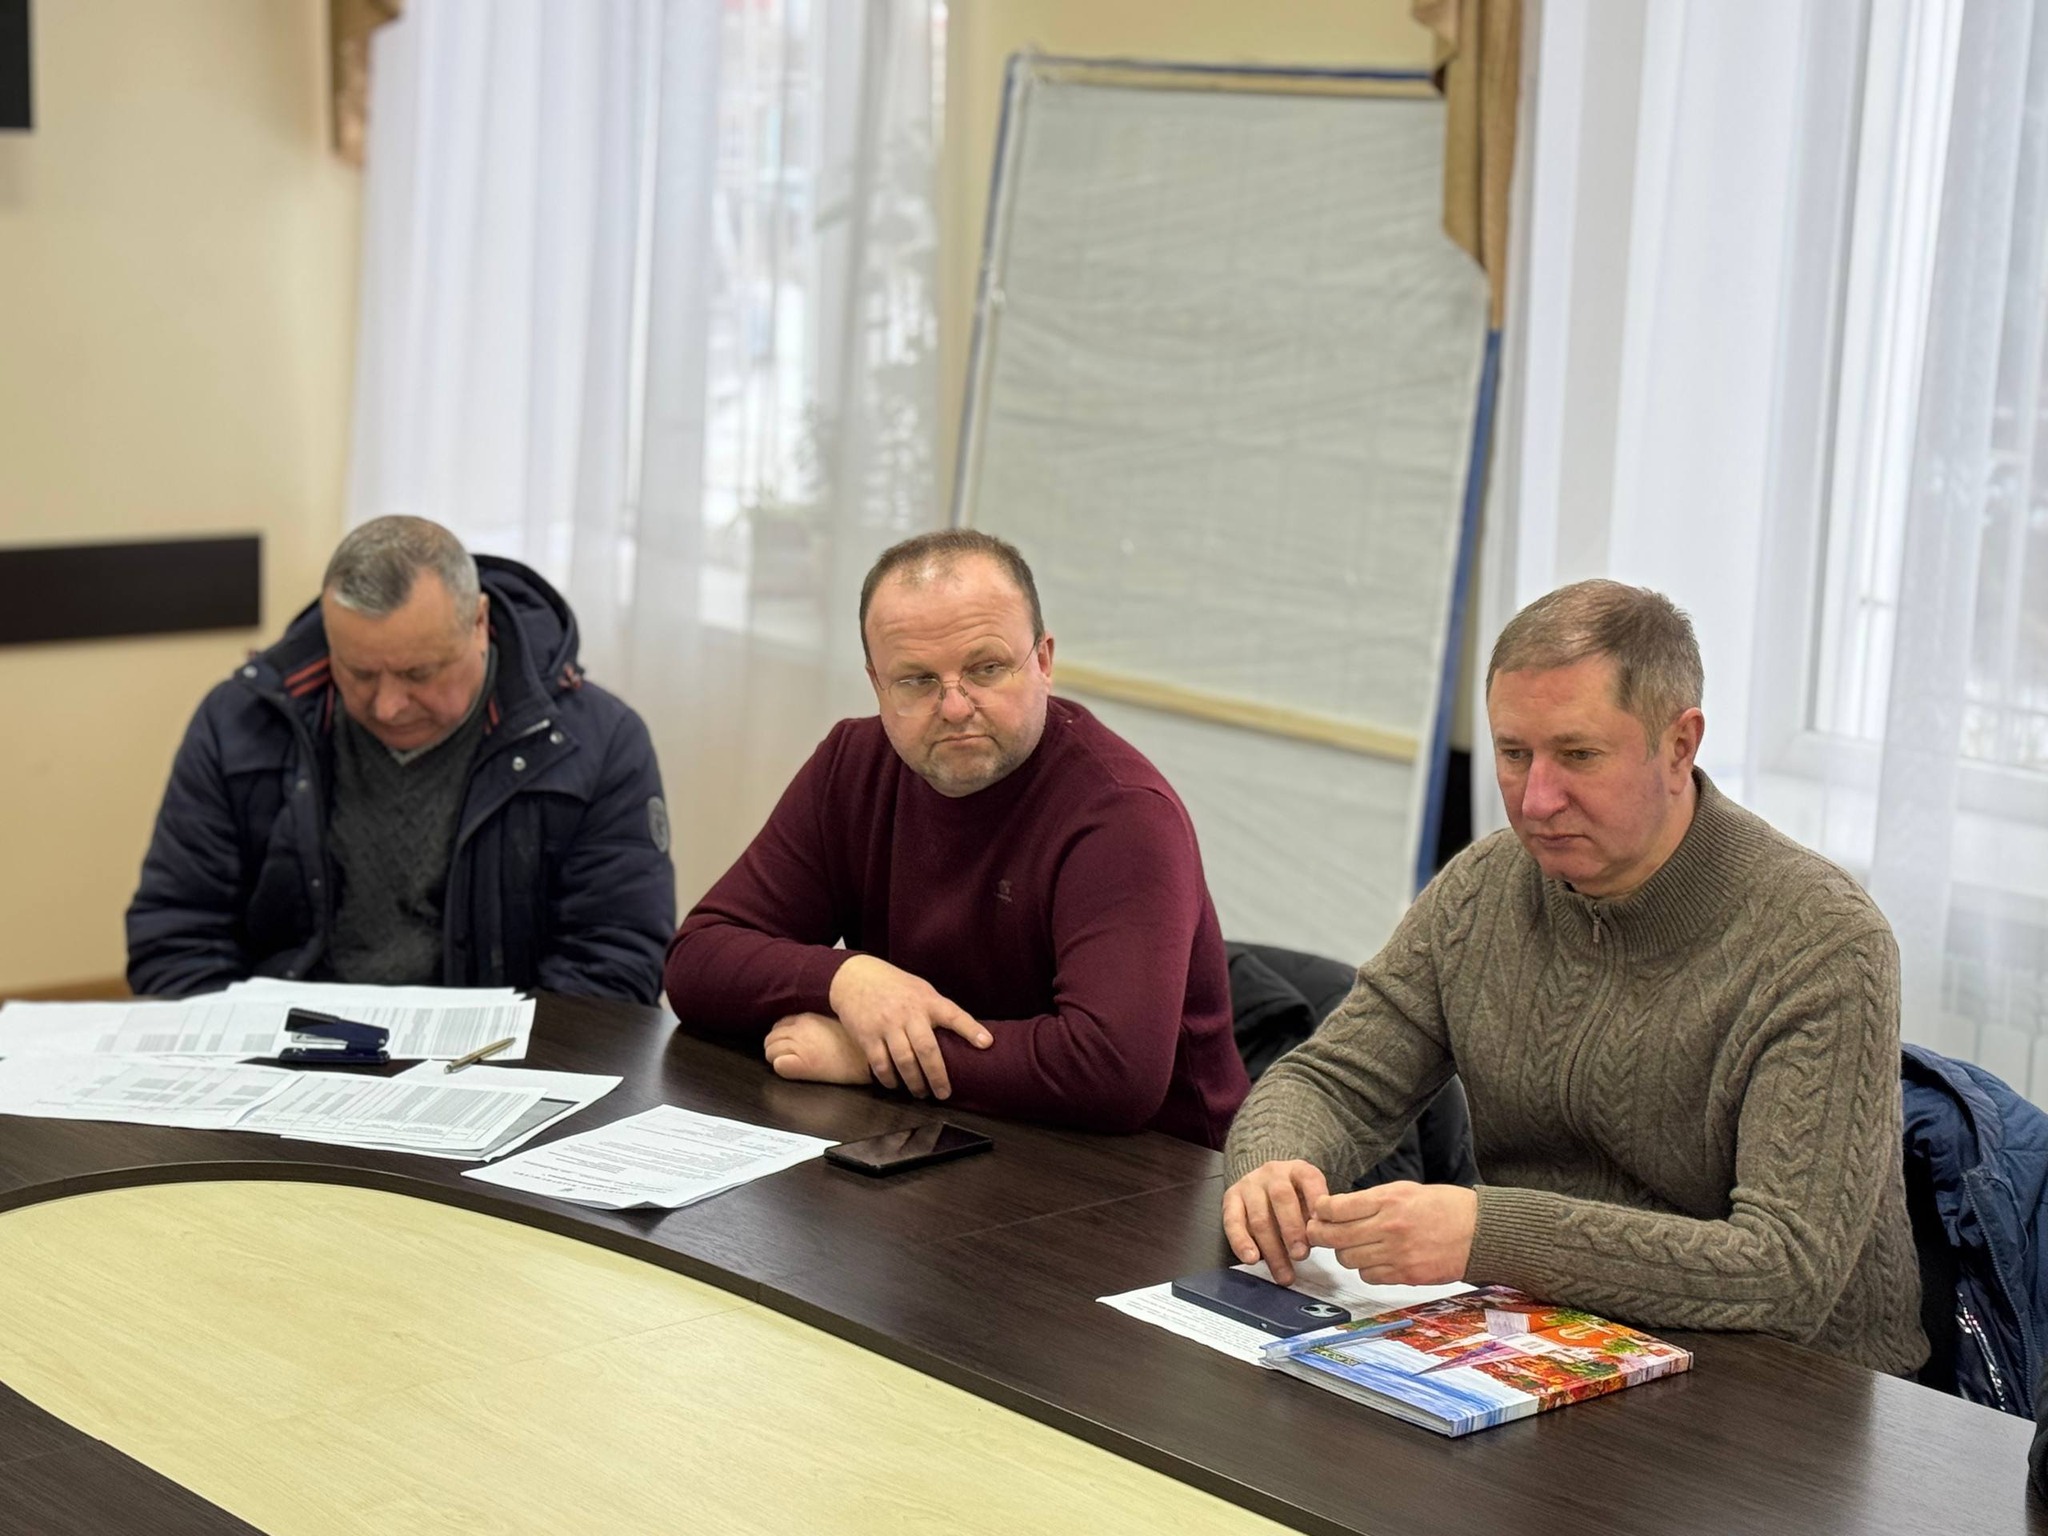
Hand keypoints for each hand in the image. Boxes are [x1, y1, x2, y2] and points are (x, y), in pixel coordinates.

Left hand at [764, 1013, 868, 1085]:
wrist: (869, 1058)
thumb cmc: (857, 1043)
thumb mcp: (834, 1023)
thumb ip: (815, 1025)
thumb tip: (803, 1033)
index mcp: (807, 1018)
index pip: (779, 1025)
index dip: (782, 1037)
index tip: (790, 1046)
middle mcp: (799, 1029)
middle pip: (770, 1039)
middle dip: (775, 1049)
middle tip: (788, 1059)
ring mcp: (800, 1046)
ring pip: (770, 1052)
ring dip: (777, 1059)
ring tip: (792, 1066)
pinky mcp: (803, 1064)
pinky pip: (778, 1065)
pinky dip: (782, 1069)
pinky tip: (795, 1071)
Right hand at [827, 954, 991, 1099]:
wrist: (855, 977)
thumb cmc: (895, 987)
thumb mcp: (921, 990)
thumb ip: (938, 1011)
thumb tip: (965, 1035)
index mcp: (927, 1001)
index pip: (954, 1015)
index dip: (971, 1029)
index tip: (986, 1043)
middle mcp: (908, 1013)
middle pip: (927, 1049)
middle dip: (938, 1076)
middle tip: (944, 1093)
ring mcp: (887, 1024)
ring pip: (904, 1061)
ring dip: (914, 1082)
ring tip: (921, 1093)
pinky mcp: (867, 1036)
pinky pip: (880, 1064)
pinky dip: (889, 1079)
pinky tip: (895, 1085)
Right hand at [1221, 1160, 1330, 1285]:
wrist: (1264, 1185)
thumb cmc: (1295, 1200)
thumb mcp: (1311, 1200)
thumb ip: (1317, 1217)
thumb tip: (1323, 1239)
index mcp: (1298, 1170)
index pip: (1310, 1180)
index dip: (1316, 1203)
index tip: (1322, 1228)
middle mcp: (1273, 1173)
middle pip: (1281, 1198)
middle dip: (1292, 1229)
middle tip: (1300, 1255)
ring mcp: (1250, 1184)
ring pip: (1259, 1217)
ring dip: (1272, 1249)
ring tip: (1283, 1274)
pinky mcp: (1230, 1198)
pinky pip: (1232, 1221)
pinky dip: (1241, 1242)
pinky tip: (1251, 1259)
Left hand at [1306, 1181, 1476, 1284]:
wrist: (1480, 1232)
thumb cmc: (1446, 1206)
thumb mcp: (1406, 1190)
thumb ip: (1372, 1200)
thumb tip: (1338, 1209)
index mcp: (1389, 1200)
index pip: (1336, 1208)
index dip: (1320, 1210)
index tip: (1319, 1211)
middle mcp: (1389, 1227)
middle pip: (1335, 1237)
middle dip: (1320, 1235)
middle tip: (1318, 1232)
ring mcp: (1397, 1254)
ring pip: (1348, 1260)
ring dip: (1345, 1253)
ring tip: (1352, 1245)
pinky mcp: (1406, 1275)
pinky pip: (1369, 1276)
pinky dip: (1366, 1269)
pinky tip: (1373, 1260)